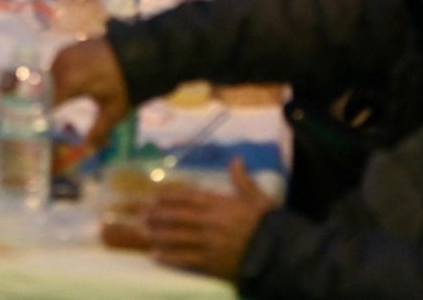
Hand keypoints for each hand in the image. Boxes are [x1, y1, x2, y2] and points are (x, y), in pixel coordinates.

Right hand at [50, 38, 130, 152]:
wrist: (139, 54)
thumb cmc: (126, 84)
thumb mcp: (113, 112)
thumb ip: (97, 132)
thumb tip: (87, 151)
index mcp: (69, 83)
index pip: (45, 103)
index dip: (42, 117)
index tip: (41, 130)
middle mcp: (61, 66)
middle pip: (43, 90)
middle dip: (43, 105)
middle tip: (45, 121)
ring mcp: (63, 55)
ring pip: (48, 78)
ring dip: (49, 91)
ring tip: (52, 107)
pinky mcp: (68, 50)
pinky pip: (55, 68)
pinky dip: (56, 80)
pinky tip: (62, 91)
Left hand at [147, 159, 274, 281]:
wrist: (279, 253)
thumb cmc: (269, 224)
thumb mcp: (257, 198)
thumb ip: (242, 180)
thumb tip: (236, 159)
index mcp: (220, 205)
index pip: (188, 198)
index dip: (169, 197)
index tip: (155, 197)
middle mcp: (210, 222)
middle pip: (177, 217)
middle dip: (158, 216)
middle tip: (143, 215)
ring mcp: (208, 244)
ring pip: (177, 238)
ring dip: (159, 235)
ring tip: (145, 233)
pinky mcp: (211, 264)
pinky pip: (185, 260)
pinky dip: (170, 258)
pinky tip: (157, 256)